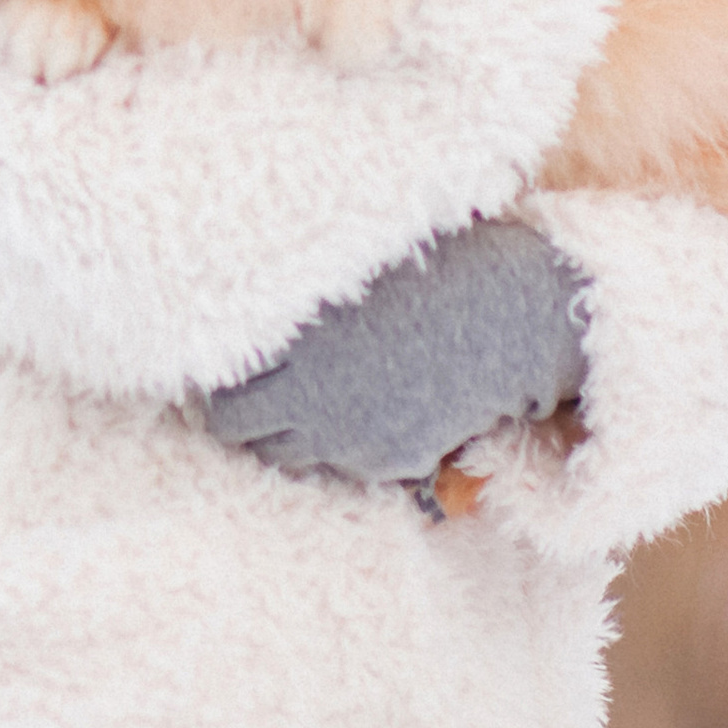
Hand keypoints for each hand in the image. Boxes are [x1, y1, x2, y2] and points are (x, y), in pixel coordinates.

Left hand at [201, 218, 588, 491]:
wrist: (510, 316)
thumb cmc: (428, 266)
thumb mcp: (350, 261)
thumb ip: (290, 285)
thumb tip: (226, 280)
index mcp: (296, 336)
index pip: (216, 385)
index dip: (217, 376)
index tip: (228, 357)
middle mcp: (314, 394)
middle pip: (233, 429)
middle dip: (238, 411)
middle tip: (257, 386)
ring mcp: (351, 436)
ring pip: (281, 456)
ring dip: (285, 431)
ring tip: (311, 395)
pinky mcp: (389, 461)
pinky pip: (338, 466)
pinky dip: (339, 444)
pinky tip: (361, 404)